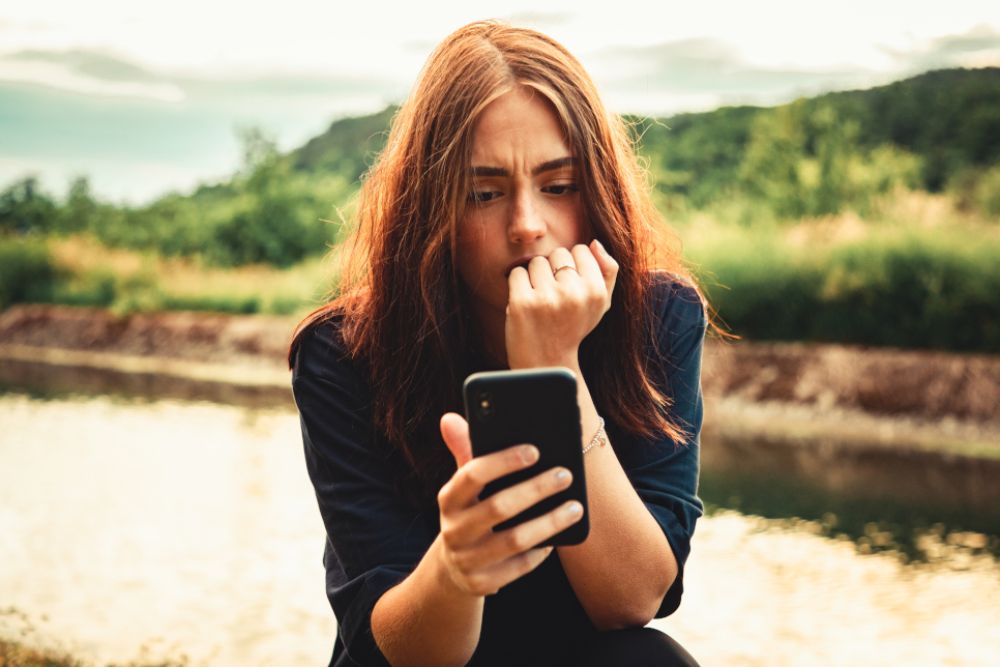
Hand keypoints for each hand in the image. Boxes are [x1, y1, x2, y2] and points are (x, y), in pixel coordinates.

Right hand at [435, 413, 583, 596]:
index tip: (535, 450)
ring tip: (575, 507)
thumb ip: (466, 451)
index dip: (503, 461)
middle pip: (498, 507)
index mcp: (448, 498)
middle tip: (566, 474)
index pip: (471, 474)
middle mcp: (453, 530)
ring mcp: (467, 560)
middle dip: (535, 489)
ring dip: (549, 522)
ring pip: (514, 540)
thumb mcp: (465, 484)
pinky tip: (559, 537)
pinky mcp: (482, 584)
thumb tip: (451, 416)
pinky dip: (541, 552)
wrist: (454, 567)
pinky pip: (519, 567)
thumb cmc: (470, 511)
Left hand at [505, 240, 618, 369]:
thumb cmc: (573, 328)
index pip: (581, 249)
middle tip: (554, 297)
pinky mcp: (522, 303)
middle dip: (553, 270)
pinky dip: (517, 285)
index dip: (573, 266)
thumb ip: (607, 271)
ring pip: (536, 262)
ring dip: (534, 278)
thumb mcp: (601, 304)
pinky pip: (516, 273)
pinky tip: (526, 303)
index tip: (570, 287)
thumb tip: (593, 243)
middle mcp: (573, 293)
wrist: (546, 363)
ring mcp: (546, 298)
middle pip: (558, 253)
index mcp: (595, 292)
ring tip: (540, 302)